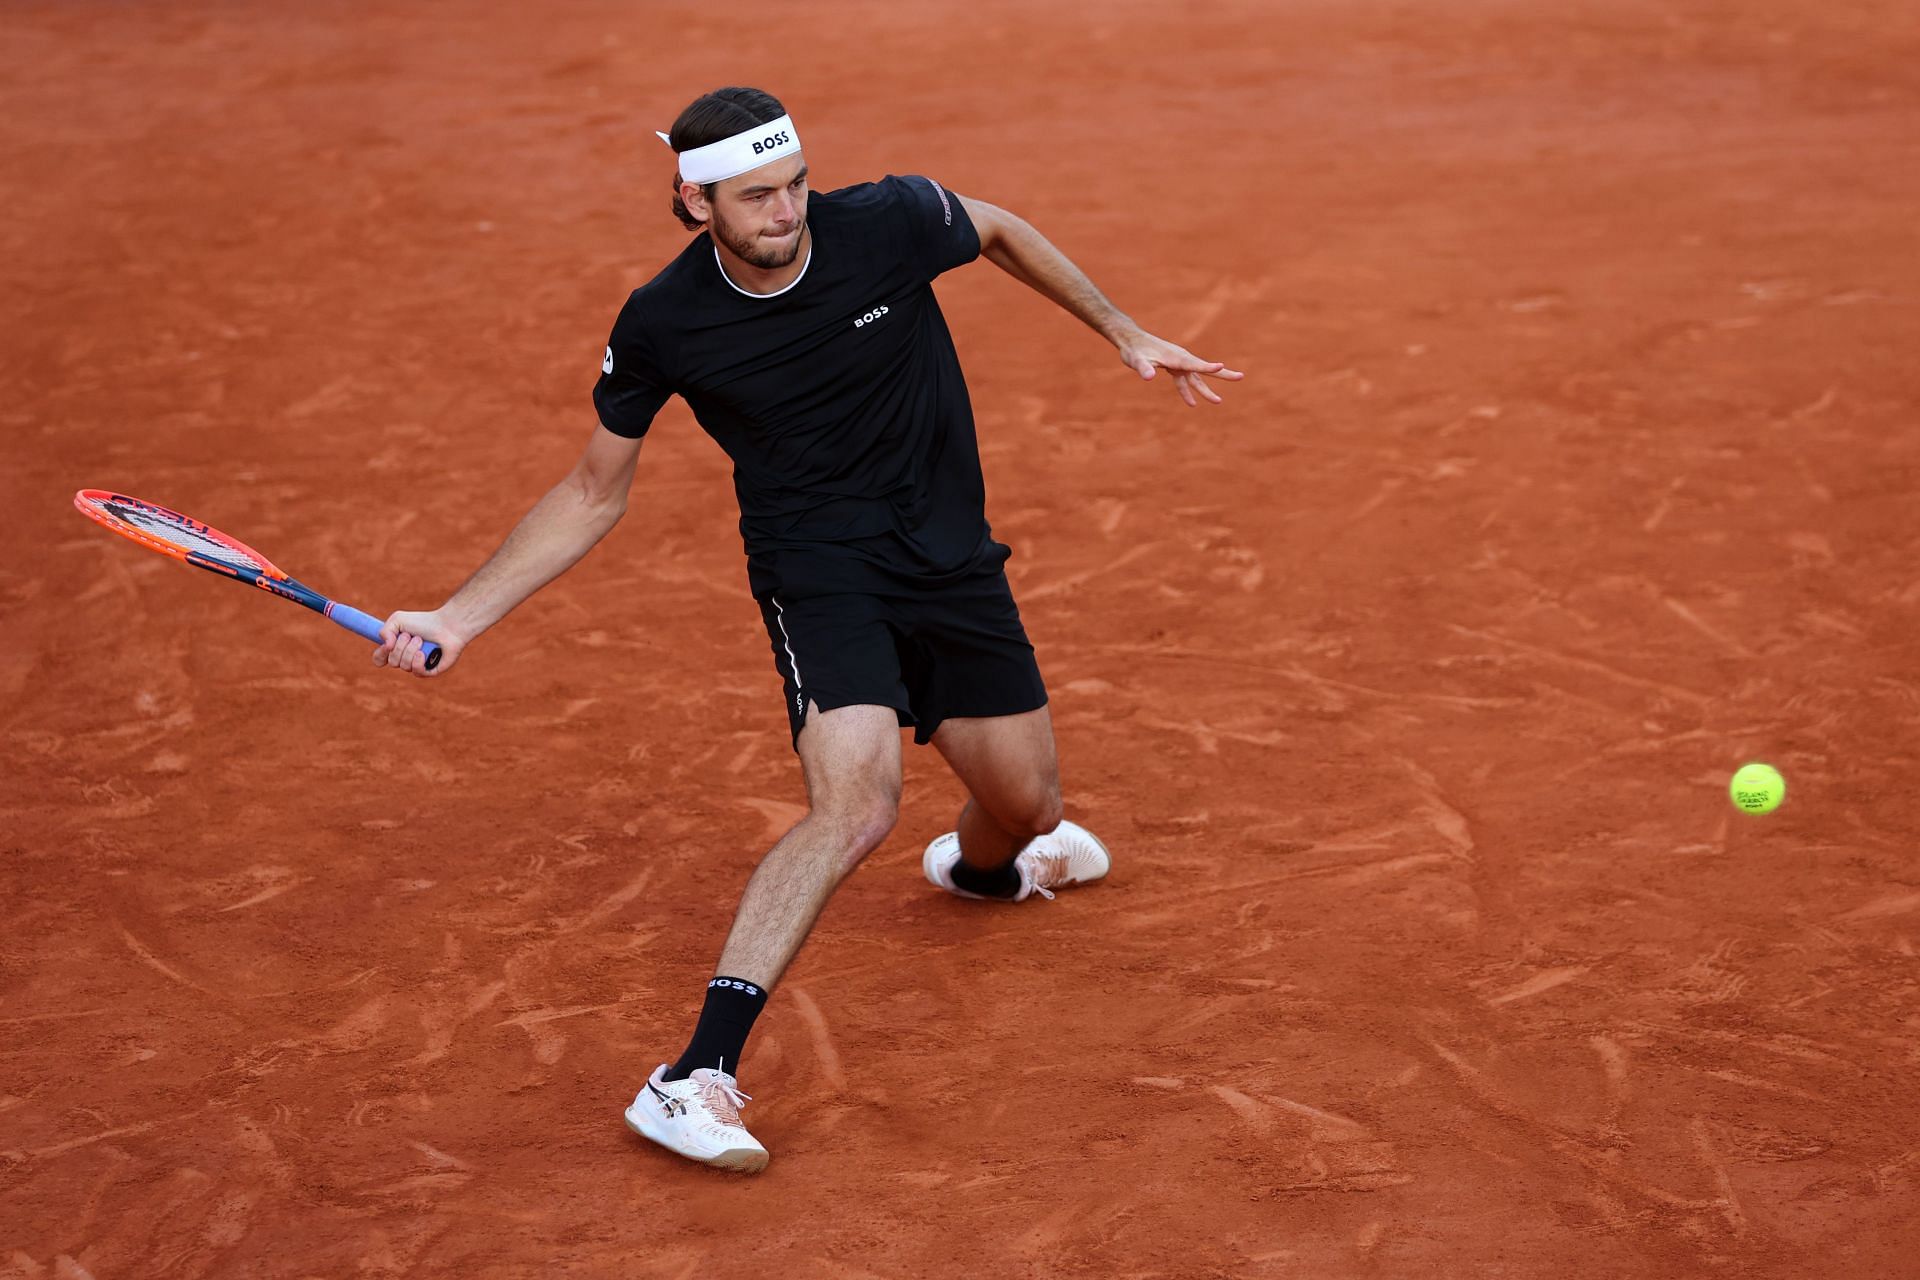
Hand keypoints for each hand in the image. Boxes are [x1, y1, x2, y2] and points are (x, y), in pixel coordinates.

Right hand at [375, 609, 464, 676]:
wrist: (447, 625)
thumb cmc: (425, 622)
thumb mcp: (398, 620)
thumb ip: (384, 631)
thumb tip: (388, 647)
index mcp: (397, 648)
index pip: (379, 660)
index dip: (380, 654)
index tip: (387, 645)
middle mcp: (406, 659)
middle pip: (392, 662)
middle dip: (400, 646)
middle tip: (411, 635)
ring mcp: (418, 666)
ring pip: (404, 666)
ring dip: (411, 650)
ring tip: (421, 640)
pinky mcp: (430, 671)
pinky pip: (417, 672)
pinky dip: (418, 661)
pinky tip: (423, 652)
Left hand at [1115, 329, 1244, 406]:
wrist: (1131, 340)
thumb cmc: (1133, 350)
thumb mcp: (1136, 360)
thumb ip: (1143, 368)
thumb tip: (1149, 377)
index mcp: (1176, 357)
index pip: (1195, 364)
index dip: (1208, 367)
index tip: (1222, 366)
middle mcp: (1181, 359)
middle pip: (1204, 368)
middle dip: (1223, 374)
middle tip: (1241, 377)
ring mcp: (1178, 363)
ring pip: (1196, 377)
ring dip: (1206, 390)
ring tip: (1218, 401)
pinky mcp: (1173, 366)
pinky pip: (1184, 380)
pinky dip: (1188, 391)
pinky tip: (1192, 403)